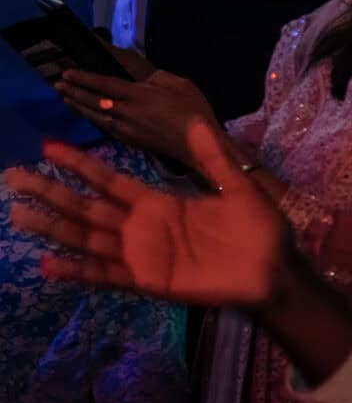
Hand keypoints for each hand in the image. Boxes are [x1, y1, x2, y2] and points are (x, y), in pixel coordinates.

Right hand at [4, 117, 294, 307]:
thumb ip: (213, 158)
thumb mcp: (236, 187)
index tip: (49, 146)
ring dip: (53, 227)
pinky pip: (108, 275)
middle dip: (51, 192)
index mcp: (158, 202)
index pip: (109, 180)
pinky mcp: (149, 281)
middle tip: (13, 177)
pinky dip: (79, 271)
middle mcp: (141, 227)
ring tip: (19, 214)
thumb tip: (196, 121)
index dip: (80, 164)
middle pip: (87, 207)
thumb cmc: (258, 230)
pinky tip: (50, 264)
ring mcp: (142, 254)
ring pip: (87, 238)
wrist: (275, 270)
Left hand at [53, 67, 222, 162]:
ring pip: (95, 116)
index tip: (67, 72)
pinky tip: (88, 115)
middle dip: (74, 91)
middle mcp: (126, 112)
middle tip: (58, 84)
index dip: (83, 78)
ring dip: (78, 106)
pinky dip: (93, 119)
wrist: (199, 144)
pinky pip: (105, 127)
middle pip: (93, 100)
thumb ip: (156, 78)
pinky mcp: (129, 140)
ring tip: (66, 98)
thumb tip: (141, 79)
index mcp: (138, 95)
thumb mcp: (179, 83)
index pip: (104, 84)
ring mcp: (126, 129)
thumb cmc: (193, 111)